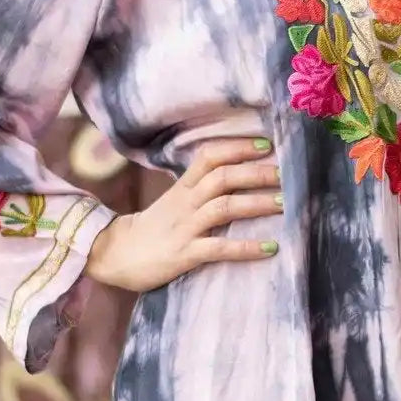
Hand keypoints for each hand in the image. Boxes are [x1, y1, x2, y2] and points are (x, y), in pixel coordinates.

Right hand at [87, 137, 281, 292]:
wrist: (114, 255)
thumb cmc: (152, 229)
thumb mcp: (173, 202)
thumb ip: (199, 189)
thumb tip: (236, 178)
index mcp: (183, 188)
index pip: (210, 157)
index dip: (238, 148)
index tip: (266, 145)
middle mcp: (186, 203)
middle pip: (223, 177)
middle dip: (256, 173)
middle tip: (286, 173)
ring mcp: (185, 228)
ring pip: (224, 207)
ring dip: (257, 204)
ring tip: (285, 204)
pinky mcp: (185, 254)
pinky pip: (219, 248)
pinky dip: (246, 247)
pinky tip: (270, 248)